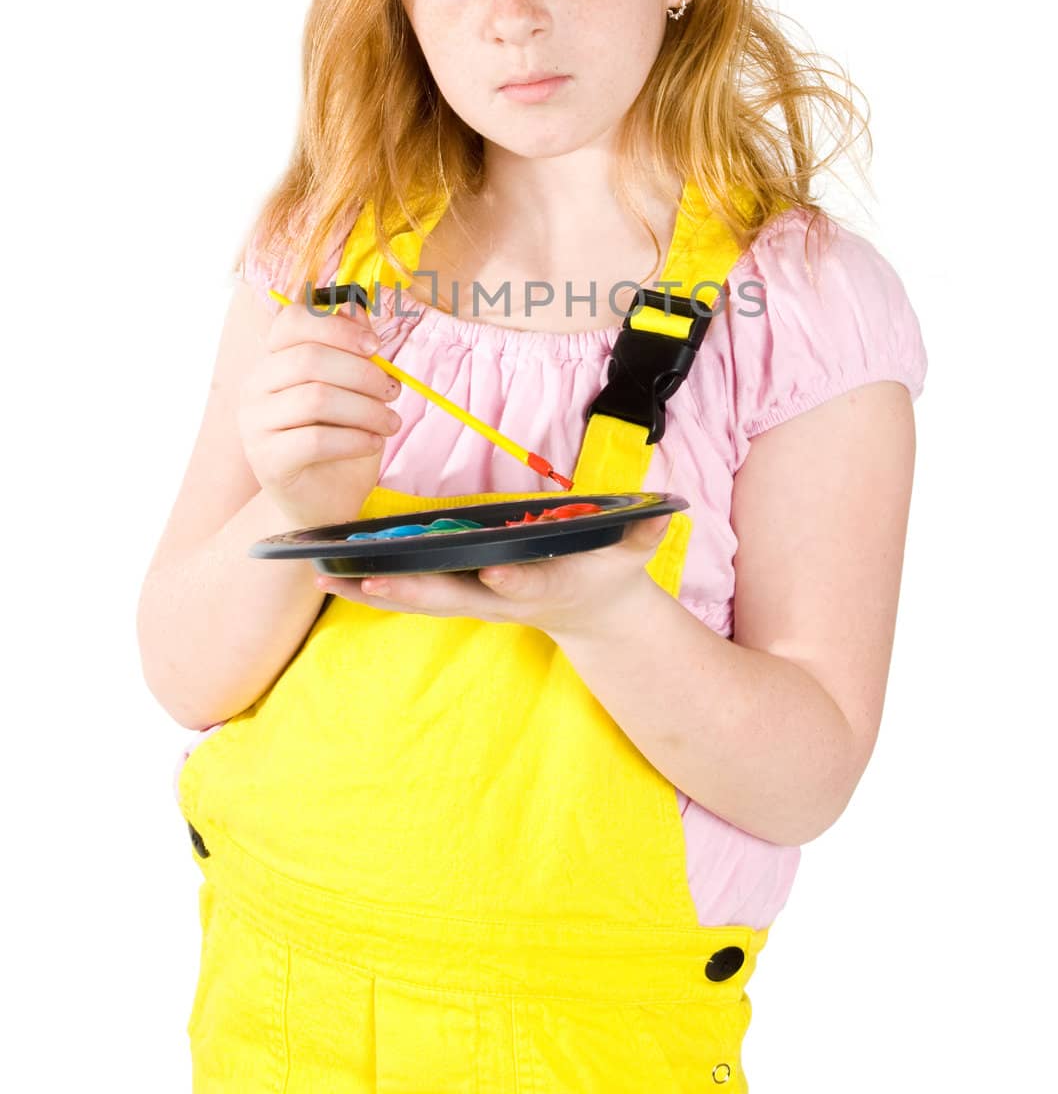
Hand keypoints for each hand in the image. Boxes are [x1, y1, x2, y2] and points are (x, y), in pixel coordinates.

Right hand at [237, 292, 403, 530]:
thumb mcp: (353, 388)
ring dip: (366, 409)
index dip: (337, 326)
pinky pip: (316, 440)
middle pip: (310, 359)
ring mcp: (255, 425)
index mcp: (273, 360)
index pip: (291, 321)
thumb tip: (356, 306)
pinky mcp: (267, 462)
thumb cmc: (339, 437)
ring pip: (317, 399)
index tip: (376, 346)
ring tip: (390, 422)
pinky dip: (355, 439)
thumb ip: (352, 347)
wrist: (323, 501)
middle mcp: (255, 387)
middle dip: (363, 373)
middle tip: (393, 391)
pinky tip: (373, 443)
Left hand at [315, 512, 672, 639]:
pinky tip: (329, 576)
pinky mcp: (455, 595)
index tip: (493, 570)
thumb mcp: (634, 552)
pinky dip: (369, 587)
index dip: (513, 578)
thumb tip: (664, 516)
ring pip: (416, 598)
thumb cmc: (609, 573)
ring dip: (371, 590)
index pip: (526, 583)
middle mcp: (499, 597)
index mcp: (544, 583)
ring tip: (323, 576)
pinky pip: (406, 593)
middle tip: (368, 579)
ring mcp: (473, 600)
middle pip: (450, 597)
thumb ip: (644, 534)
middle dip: (410, 588)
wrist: (592, 612)